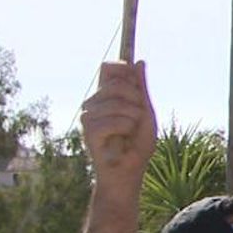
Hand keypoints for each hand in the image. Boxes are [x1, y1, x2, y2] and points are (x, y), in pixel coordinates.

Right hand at [80, 61, 156, 185]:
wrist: (131, 170)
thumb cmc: (137, 143)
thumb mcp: (145, 112)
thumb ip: (141, 89)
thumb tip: (139, 62)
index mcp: (108, 96)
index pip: (108, 68)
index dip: (122, 68)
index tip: (135, 82)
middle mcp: (95, 103)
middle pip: (116, 84)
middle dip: (136, 100)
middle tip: (138, 118)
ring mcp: (89, 117)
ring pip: (114, 103)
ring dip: (131, 118)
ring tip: (130, 132)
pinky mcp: (87, 132)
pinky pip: (109, 121)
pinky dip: (123, 129)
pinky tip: (121, 139)